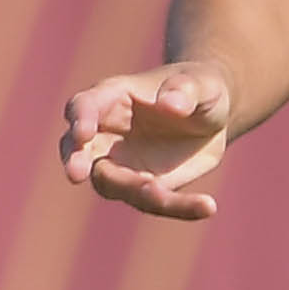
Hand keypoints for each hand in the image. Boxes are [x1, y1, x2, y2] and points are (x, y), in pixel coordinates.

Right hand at [60, 62, 237, 219]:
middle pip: (79, 150)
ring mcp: (119, 162)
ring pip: (111, 183)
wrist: (212, 117)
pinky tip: (206, 206)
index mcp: (112, 97)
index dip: (79, 119)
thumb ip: (185, 90)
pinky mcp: (140, 185)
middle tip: (76, 175)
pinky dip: (176, 207)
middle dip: (75, 161)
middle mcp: (106, 132)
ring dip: (134, 191)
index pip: (84, 106)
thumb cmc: (199, 88)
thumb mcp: (201, 83)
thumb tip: (170, 105)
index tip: (83, 133)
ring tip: (164, 194)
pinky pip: (150, 201)